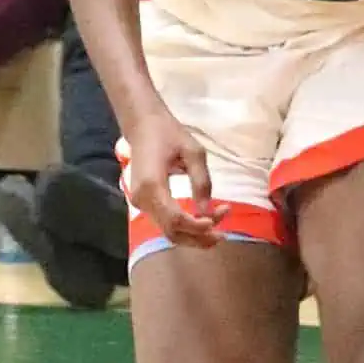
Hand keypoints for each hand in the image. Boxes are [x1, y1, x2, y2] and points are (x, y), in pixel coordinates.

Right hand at [123, 108, 218, 247]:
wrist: (142, 125)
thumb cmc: (169, 133)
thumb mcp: (193, 152)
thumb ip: (201, 182)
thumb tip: (208, 211)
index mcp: (151, 185)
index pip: (175, 219)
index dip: (197, 227)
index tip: (218, 219)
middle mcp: (142, 199)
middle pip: (171, 231)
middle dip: (198, 237)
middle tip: (223, 234)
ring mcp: (140, 203)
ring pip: (167, 231)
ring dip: (193, 235)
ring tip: (218, 228)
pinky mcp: (143, 203)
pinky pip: (164, 223)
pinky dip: (184, 227)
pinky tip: (202, 222)